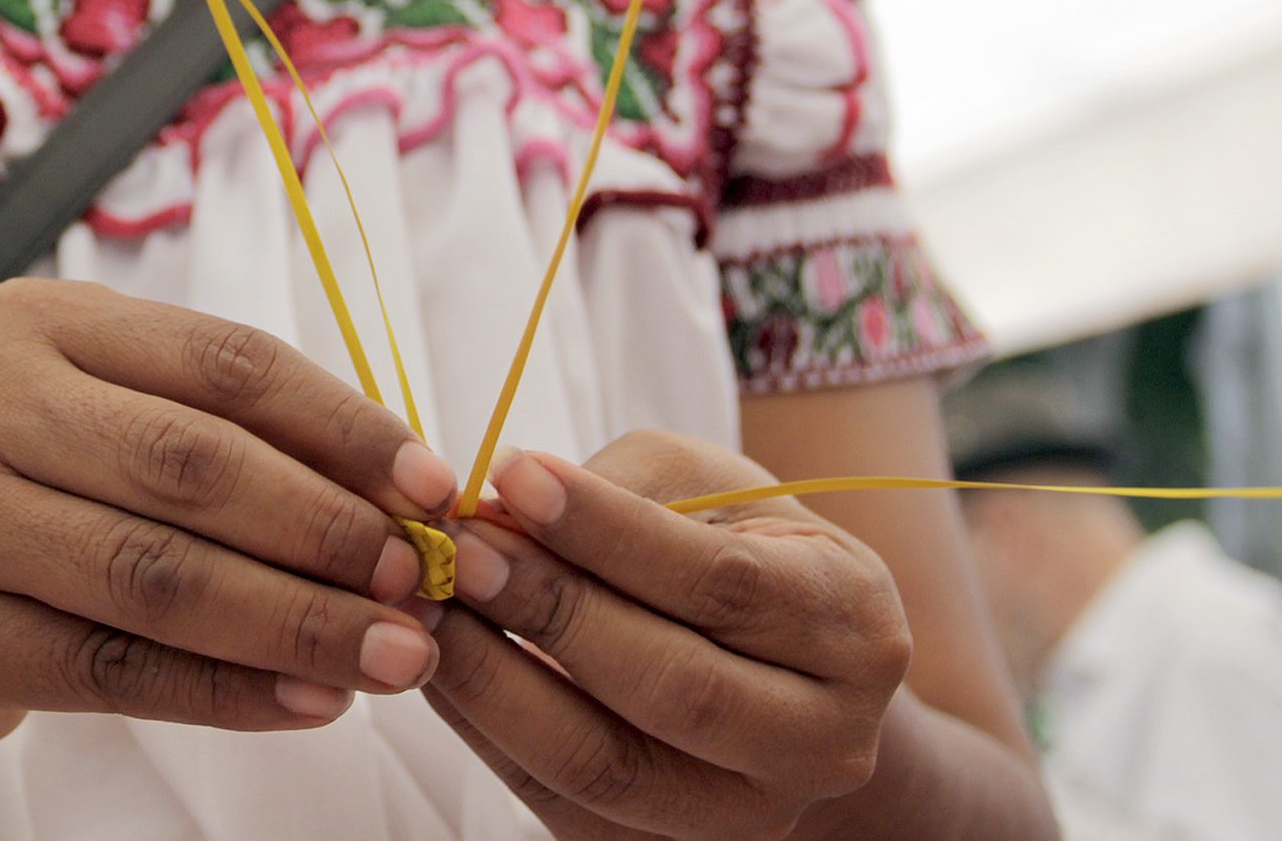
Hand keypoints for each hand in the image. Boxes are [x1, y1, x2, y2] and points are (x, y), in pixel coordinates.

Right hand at [0, 280, 456, 750]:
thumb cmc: (33, 480)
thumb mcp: (110, 409)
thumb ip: (234, 429)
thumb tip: (407, 490)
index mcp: (38, 321)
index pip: (224, 364)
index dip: (343, 425)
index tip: (435, 484)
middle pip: (193, 468)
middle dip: (329, 530)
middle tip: (426, 581)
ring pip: (157, 577)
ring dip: (296, 622)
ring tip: (394, 654)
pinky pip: (112, 667)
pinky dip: (226, 692)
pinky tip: (310, 701)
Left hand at [421, 433, 911, 840]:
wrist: (773, 668)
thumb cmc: (732, 546)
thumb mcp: (704, 486)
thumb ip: (620, 488)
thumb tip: (504, 502)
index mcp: (852, 625)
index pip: (723, 582)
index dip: (608, 531)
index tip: (513, 475)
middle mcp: (822, 740)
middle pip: (673, 686)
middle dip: (550, 610)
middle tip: (457, 548)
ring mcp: (748, 813)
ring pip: (607, 763)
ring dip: (497, 681)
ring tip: (428, 606)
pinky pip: (559, 801)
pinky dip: (486, 730)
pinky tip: (440, 661)